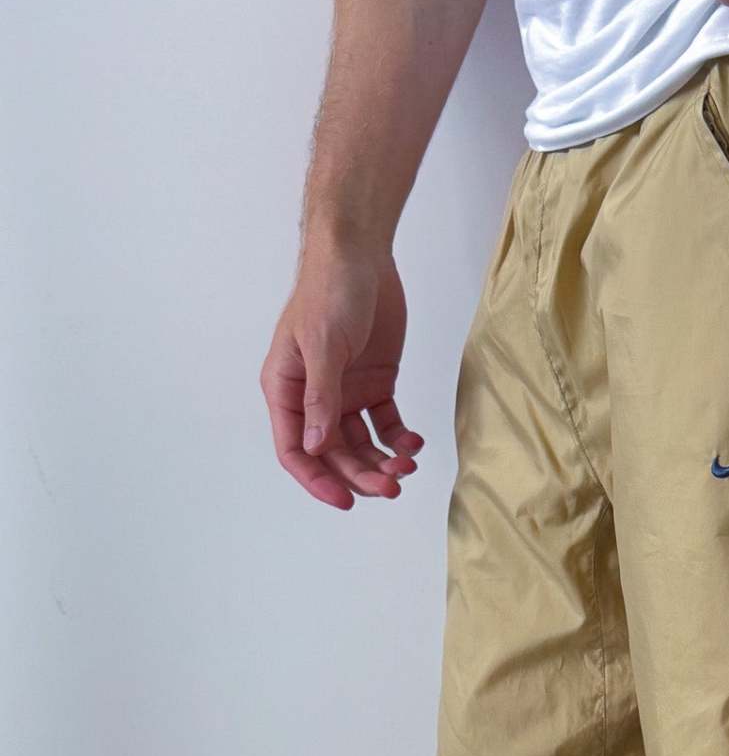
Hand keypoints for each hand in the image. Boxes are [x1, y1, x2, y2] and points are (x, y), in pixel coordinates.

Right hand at [260, 248, 422, 511]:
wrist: (360, 254)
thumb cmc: (329, 290)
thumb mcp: (323, 345)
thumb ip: (321, 398)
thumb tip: (317, 448)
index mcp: (286, 390)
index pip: (295, 450)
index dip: (317, 480)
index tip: (346, 501)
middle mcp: (313, 398)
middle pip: (334, 454)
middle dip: (361, 475)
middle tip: (393, 487)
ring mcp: (345, 393)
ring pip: (362, 445)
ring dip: (384, 461)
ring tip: (408, 465)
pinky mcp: (375, 384)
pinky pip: (386, 424)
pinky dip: (400, 438)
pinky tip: (415, 443)